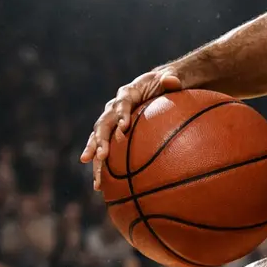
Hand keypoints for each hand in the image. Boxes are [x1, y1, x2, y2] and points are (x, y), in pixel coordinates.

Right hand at [82, 70, 183, 189]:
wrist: (154, 87)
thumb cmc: (166, 85)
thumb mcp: (171, 80)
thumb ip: (171, 81)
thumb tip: (172, 80)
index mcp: (128, 93)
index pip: (122, 103)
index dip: (121, 113)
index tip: (124, 127)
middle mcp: (114, 107)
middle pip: (103, 123)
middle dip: (100, 140)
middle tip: (101, 155)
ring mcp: (111, 121)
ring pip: (98, 139)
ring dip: (94, 157)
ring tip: (96, 177)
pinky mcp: (112, 133)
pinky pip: (103, 149)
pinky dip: (100, 165)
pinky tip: (100, 185)